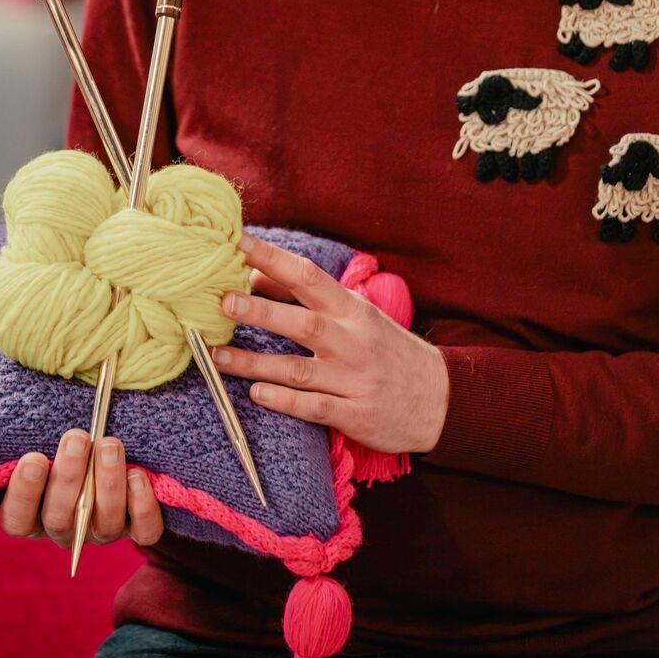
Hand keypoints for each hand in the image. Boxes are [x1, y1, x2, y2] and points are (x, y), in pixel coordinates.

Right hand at [0, 429, 163, 546]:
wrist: (119, 447)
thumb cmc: (76, 440)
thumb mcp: (53, 437)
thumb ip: (40, 429)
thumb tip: (46, 394)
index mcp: (35, 513)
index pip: (17, 520)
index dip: (23, 495)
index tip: (33, 458)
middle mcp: (67, 529)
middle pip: (59, 520)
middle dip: (68, 477)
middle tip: (77, 438)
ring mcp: (102, 531)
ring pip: (104, 524)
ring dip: (107, 483)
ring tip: (109, 445)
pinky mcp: (137, 530)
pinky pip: (143, 531)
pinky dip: (142, 506)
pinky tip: (138, 475)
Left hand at [212, 235, 449, 454]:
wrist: (441, 398)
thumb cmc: (388, 350)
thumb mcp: (357, 316)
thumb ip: (308, 299)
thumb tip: (255, 276)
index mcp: (353, 310)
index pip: (308, 276)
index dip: (272, 258)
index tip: (238, 242)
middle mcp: (353, 341)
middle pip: (302, 322)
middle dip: (260, 312)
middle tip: (223, 302)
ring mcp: (354, 379)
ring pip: (298, 368)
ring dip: (255, 363)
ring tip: (217, 357)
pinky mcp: (355, 414)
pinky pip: (313, 407)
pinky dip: (283, 400)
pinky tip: (256, 394)